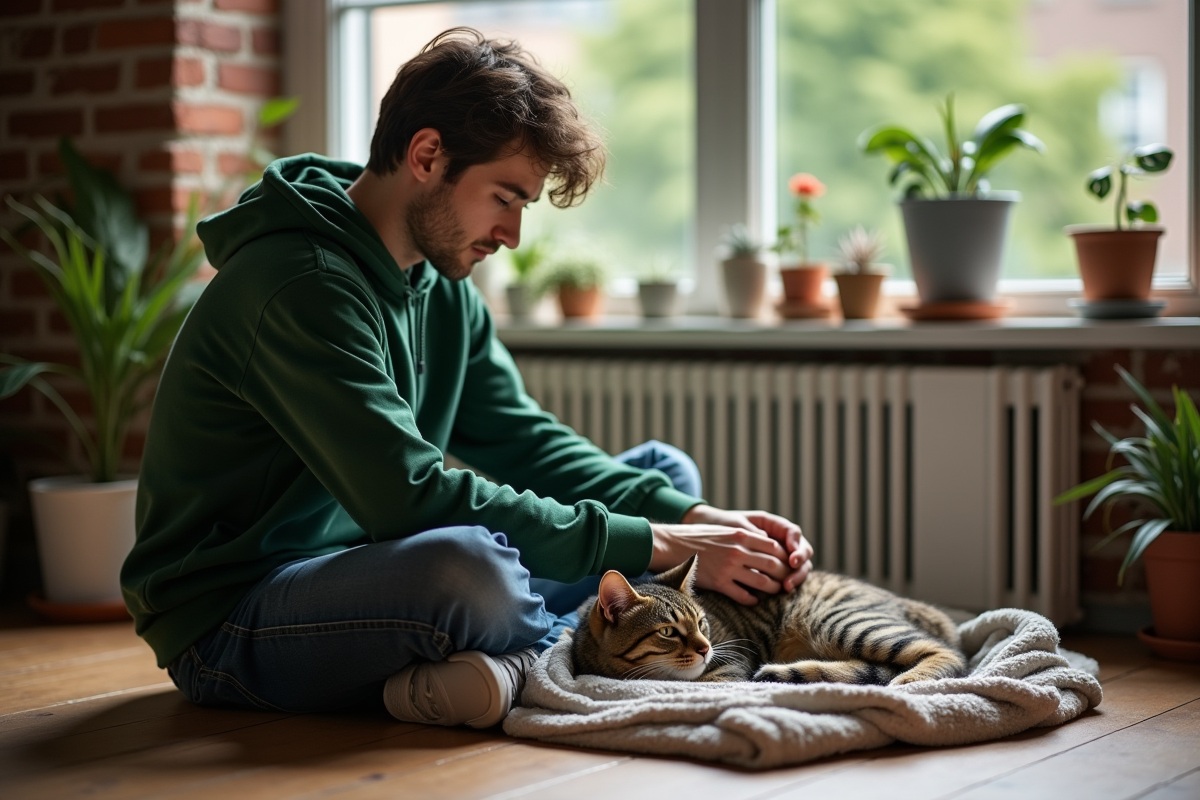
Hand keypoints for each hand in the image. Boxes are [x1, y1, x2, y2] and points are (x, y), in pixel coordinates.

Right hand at [649, 505, 814, 604]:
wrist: (673, 546)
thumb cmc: (700, 537)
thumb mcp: (726, 530)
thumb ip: (747, 536)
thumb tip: (769, 545)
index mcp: (741, 535)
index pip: (775, 547)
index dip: (785, 557)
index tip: (788, 564)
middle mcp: (738, 551)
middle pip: (773, 565)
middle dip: (784, 575)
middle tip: (787, 580)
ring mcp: (729, 568)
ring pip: (763, 583)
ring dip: (773, 589)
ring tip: (775, 591)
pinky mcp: (719, 583)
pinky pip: (743, 596)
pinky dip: (752, 600)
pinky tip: (754, 600)